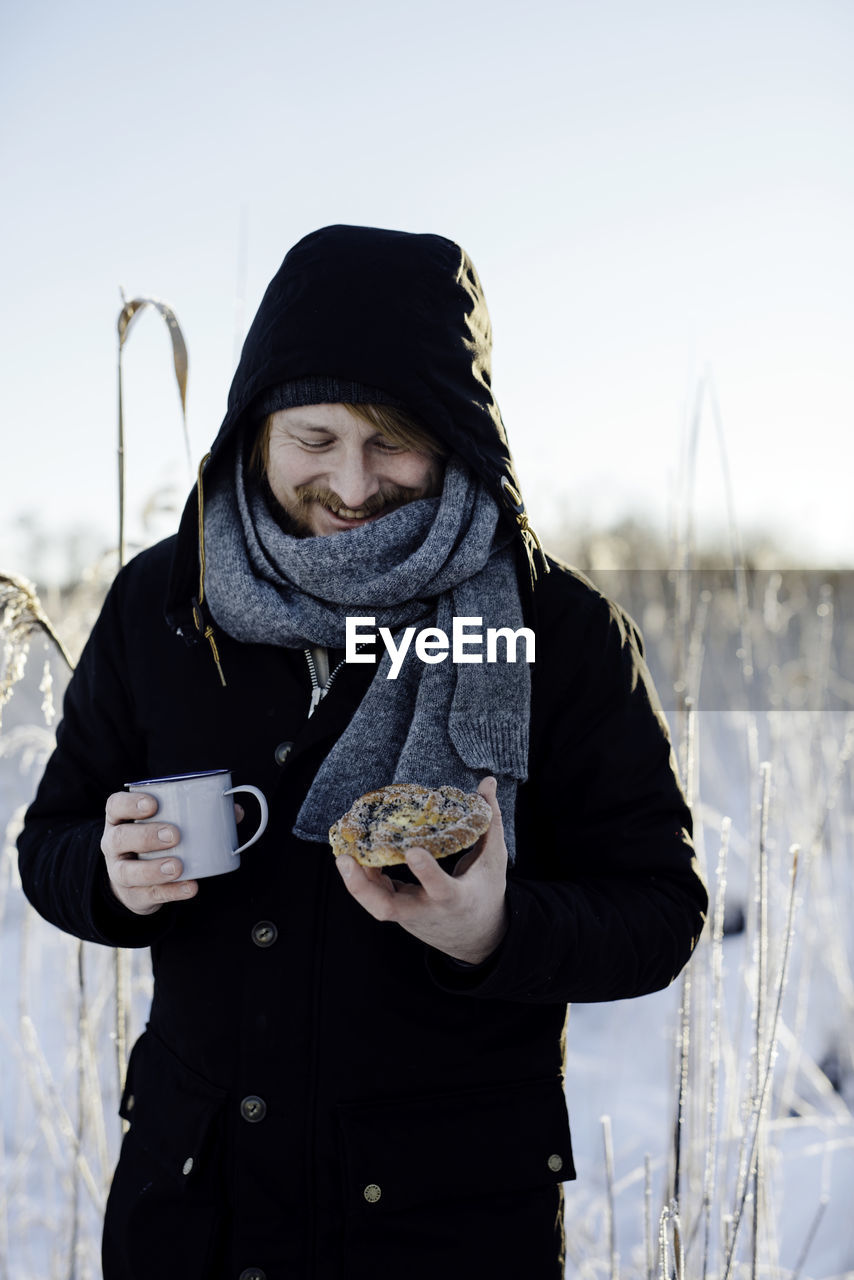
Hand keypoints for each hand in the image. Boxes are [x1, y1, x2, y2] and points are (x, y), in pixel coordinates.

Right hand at [101, 791, 197, 915]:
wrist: (138, 881)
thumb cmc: (156, 842)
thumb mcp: (167, 823)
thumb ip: (200, 814)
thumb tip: (235, 811)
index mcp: (121, 819)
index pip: (115, 806)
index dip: (130, 803)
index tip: (153, 804)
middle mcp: (114, 844)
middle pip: (119, 838)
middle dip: (146, 835)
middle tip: (174, 834)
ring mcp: (119, 871)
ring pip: (126, 871)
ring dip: (153, 868)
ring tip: (178, 866)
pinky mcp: (133, 895)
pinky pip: (148, 894)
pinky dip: (171, 891)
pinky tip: (190, 887)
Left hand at [335, 776, 508, 964]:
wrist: (478, 937)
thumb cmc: (487, 892)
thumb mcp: (494, 859)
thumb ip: (489, 821)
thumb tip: (488, 781)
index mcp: (456, 898)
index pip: (441, 888)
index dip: (426, 872)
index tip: (414, 851)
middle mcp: (428, 910)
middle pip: (388, 909)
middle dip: (363, 888)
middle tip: (345, 860)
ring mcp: (410, 915)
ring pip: (376, 905)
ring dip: (356, 881)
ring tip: (343, 852)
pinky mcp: (399, 913)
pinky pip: (376, 897)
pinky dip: (364, 877)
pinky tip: (356, 855)